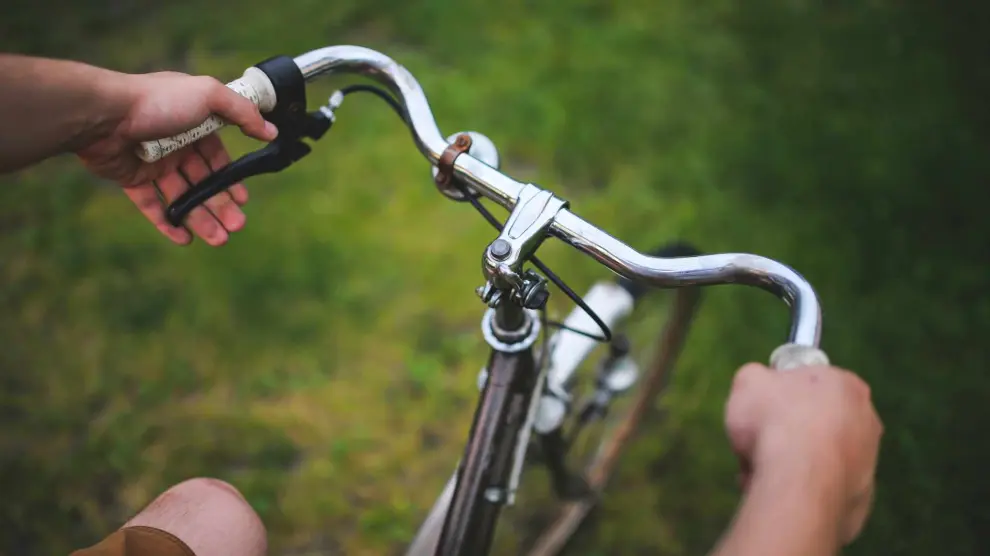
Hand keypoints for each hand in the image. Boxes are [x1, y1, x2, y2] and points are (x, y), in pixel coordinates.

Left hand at [75, 71, 277, 245]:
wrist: (105, 114)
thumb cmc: (159, 101)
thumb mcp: (210, 95)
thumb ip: (242, 112)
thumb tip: (271, 130)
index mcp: (194, 124)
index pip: (218, 156)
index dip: (231, 179)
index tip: (242, 200)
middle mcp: (176, 144)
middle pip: (203, 181)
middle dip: (221, 205)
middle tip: (236, 226)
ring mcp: (154, 163)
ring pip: (183, 196)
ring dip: (201, 218)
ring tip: (219, 239)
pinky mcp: (132, 178)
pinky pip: (153, 205)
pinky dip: (168, 223)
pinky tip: (184, 239)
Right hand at [724, 363, 882, 544]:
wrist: (798, 481)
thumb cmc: (774, 421)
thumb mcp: (748, 381)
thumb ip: (756, 376)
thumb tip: (758, 384)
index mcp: (846, 384)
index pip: (812, 383)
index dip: (781, 394)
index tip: (762, 408)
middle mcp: (867, 420)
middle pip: (816, 421)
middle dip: (787, 432)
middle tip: (759, 441)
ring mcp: (868, 461)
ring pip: (818, 458)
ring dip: (790, 463)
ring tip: (760, 471)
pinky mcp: (860, 497)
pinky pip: (821, 488)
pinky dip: (800, 489)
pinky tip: (778, 490)